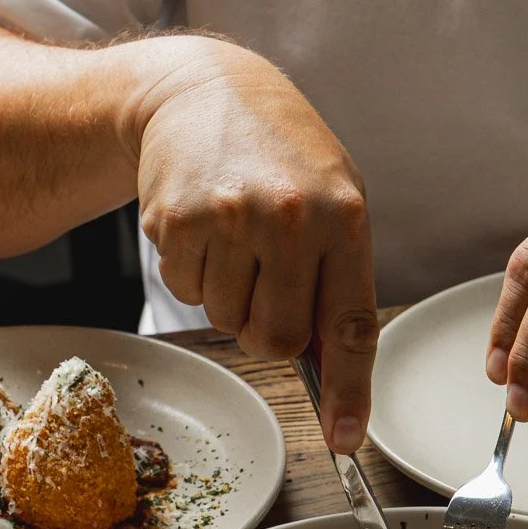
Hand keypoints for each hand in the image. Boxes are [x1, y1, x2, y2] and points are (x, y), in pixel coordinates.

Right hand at [131, 40, 377, 451]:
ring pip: (228, 322)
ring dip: (229, 297)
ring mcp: (229, 218)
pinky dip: (194, 274)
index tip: (347, 439)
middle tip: (266, 287)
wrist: (202, 89)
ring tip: (235, 240)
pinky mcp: (177, 220)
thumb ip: (338, 281)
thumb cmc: (280, 155)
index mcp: (343, 218)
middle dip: (269, 332)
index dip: (349, 391)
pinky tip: (204, 227)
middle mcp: (288, 219)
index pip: (350, 327)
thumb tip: (333, 373)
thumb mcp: (333, 200)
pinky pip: (187, 292)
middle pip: (278, 340)